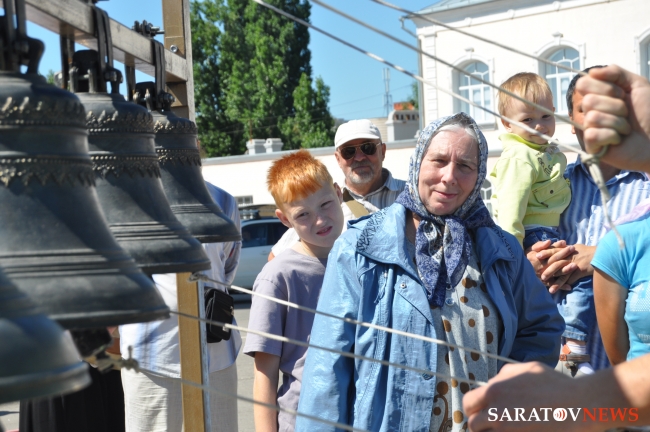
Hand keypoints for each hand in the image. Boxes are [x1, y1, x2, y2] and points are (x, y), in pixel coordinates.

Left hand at [463, 362, 603, 431]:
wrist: (579, 405)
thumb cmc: (555, 385)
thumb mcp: (526, 368)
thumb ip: (505, 375)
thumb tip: (494, 382)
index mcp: (494, 391)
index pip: (468, 403)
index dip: (473, 408)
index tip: (480, 411)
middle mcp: (496, 413)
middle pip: (474, 425)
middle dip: (481, 424)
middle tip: (492, 424)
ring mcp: (507, 429)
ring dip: (492, 431)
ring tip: (505, 428)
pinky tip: (518, 430)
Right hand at [525, 240, 576, 292]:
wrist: (517, 269)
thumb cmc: (525, 257)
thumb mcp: (530, 249)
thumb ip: (539, 245)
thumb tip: (549, 241)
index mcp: (539, 258)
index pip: (551, 253)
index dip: (560, 248)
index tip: (568, 244)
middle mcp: (542, 267)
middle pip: (556, 261)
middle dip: (565, 255)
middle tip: (574, 250)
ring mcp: (543, 275)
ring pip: (556, 273)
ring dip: (566, 270)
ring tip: (575, 266)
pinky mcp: (543, 282)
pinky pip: (553, 285)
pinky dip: (561, 286)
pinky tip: (569, 287)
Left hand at [539, 244, 594, 291]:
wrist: (603, 254)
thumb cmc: (589, 251)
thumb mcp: (577, 247)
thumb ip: (567, 249)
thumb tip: (559, 247)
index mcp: (568, 249)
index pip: (554, 249)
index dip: (545, 252)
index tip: (536, 254)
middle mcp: (570, 256)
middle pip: (556, 262)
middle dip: (547, 269)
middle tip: (539, 275)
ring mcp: (575, 263)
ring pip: (562, 272)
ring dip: (555, 280)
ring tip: (548, 286)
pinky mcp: (581, 270)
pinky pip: (571, 279)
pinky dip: (565, 285)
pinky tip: (560, 290)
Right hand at [577, 65, 649, 172]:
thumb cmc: (649, 113)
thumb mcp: (637, 85)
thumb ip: (615, 72)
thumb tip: (591, 71)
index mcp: (599, 95)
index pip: (583, 83)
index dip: (605, 87)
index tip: (622, 94)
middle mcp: (591, 111)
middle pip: (588, 100)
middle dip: (615, 106)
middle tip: (627, 113)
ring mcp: (590, 129)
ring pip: (592, 117)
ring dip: (618, 122)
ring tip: (626, 129)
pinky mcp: (591, 145)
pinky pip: (593, 134)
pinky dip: (612, 136)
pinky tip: (618, 140)